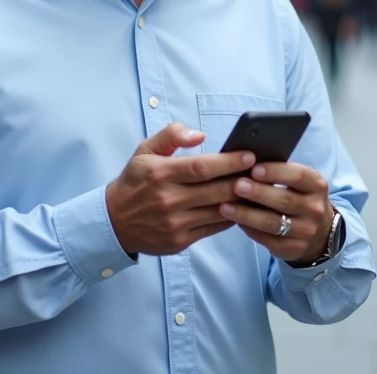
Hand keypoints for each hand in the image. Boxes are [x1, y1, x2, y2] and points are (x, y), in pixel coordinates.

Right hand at [105, 123, 255, 256]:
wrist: (114, 221)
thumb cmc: (135, 181)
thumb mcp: (145, 150)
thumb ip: (171, 135)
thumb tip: (199, 135)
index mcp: (160, 173)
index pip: (202, 167)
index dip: (229, 162)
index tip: (249, 155)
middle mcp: (168, 199)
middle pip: (216, 190)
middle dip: (243, 180)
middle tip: (263, 172)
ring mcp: (175, 223)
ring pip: (219, 211)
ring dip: (241, 201)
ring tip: (258, 189)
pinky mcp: (180, 241)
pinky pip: (213, 229)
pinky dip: (230, 218)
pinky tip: (241, 207)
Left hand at [219, 162, 333, 264]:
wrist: (318, 231)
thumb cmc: (298, 197)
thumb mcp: (298, 182)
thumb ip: (278, 173)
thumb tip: (245, 163)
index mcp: (316, 186)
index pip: (298, 176)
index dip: (275, 172)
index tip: (253, 169)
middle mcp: (314, 209)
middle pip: (284, 200)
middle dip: (258, 193)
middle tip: (236, 185)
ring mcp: (306, 231)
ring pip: (272, 222)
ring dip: (246, 214)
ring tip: (225, 206)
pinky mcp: (293, 249)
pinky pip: (267, 239)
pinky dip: (249, 229)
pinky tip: (235, 221)